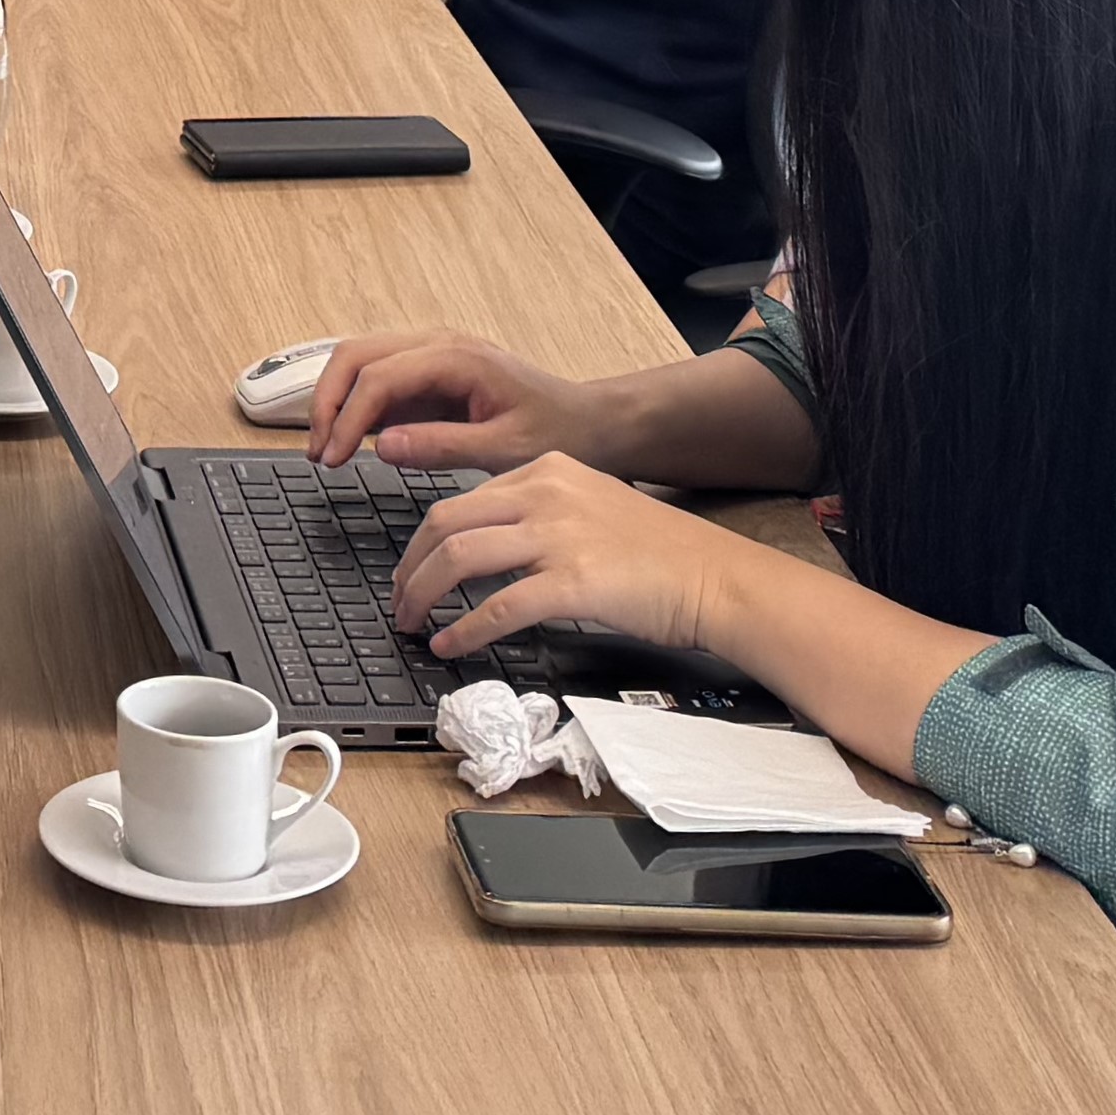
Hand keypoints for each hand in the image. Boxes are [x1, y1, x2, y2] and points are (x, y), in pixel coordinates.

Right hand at [305, 330, 604, 473]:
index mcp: (457, 357)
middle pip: (355, 355)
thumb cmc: (558, 431)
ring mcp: (430, 356)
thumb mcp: (507, 450)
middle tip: (319, 453)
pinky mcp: (428, 376)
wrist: (589, 422)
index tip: (332, 457)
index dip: (347, 416)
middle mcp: (438, 345)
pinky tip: (349, 444)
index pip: (379, 376)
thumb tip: (380, 447)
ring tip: (326, 451)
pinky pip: (377, 380)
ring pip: (359, 361)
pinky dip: (354, 407)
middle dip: (327, 401)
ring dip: (335, 401)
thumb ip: (443, 446)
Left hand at [384, 452, 774, 669]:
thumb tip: (486, 548)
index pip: (460, 500)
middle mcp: (546, 493)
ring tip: (412, 624)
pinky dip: (465, 629)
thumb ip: (540, 516)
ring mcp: (559, 535)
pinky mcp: (574, 580)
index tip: (410, 570)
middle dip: (409, 567)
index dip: (422, 541)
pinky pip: (499, 606)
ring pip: (459, 557)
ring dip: (424, 595)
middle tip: (398, 601)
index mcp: (547, 470)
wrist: (717, 577)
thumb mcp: (592, 507)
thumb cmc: (662, 555)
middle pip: (445, 522)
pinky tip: (451, 644)